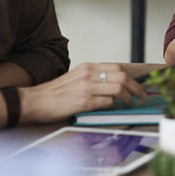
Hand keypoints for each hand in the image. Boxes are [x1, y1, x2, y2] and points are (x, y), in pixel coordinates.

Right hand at [20, 63, 146, 123]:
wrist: (33, 101)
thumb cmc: (54, 93)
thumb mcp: (76, 78)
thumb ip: (93, 79)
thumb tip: (114, 86)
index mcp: (87, 67)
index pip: (117, 67)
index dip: (132, 77)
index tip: (138, 85)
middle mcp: (88, 74)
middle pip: (122, 76)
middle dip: (136, 87)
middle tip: (140, 96)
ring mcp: (86, 87)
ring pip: (118, 88)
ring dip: (128, 98)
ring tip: (129, 103)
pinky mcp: (83, 101)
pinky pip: (107, 102)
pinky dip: (114, 106)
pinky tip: (113, 108)